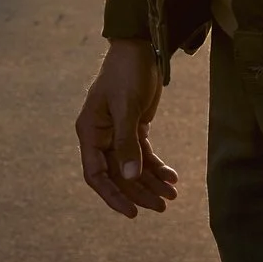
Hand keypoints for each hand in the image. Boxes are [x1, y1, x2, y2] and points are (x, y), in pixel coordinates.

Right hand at [75, 38, 178, 217]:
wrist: (140, 48)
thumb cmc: (126, 73)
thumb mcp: (127, 108)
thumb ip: (126, 142)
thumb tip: (129, 176)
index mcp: (90, 131)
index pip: (96, 174)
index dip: (112, 195)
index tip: (132, 212)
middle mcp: (101, 136)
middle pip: (117, 175)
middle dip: (139, 192)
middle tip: (163, 206)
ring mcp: (117, 134)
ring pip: (132, 168)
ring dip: (151, 183)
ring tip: (171, 195)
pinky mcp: (134, 128)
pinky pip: (143, 156)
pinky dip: (157, 167)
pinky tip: (172, 177)